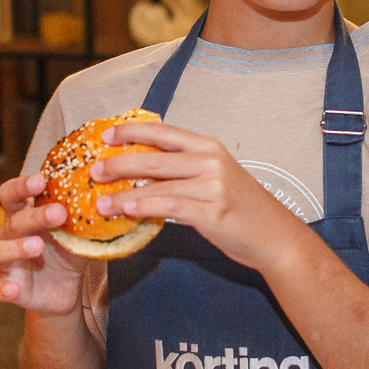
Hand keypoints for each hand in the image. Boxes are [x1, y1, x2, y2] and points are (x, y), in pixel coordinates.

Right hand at [0, 171, 90, 313]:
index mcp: (22, 216)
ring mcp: (5, 263)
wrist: (65, 290)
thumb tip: (113, 199)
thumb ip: (85, 218)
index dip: (21, 186)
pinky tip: (12, 289)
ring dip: (15, 247)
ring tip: (37, 246)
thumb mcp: (78, 234)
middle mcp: (8, 236)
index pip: (11, 195)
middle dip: (34, 216)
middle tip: (59, 213)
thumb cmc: (67, 252)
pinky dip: (0, 289)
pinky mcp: (9, 287)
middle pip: (12, 222)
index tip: (41, 181)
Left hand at [93, 120, 308, 273]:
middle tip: (93, 171)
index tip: (106, 136)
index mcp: (209, 147)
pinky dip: (144, 208)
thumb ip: (185, 171)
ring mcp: (213, 185)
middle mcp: (210, 160)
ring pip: (157, 184)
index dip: (132, 131)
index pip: (164, 132)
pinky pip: (169, 206)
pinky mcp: (212, 210)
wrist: (275, 236)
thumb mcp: (215, 179)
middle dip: (119, 163)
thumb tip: (143, 173)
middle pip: (154, 156)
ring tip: (99, 202)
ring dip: (124, 193)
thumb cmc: (242, 210)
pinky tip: (126, 212)